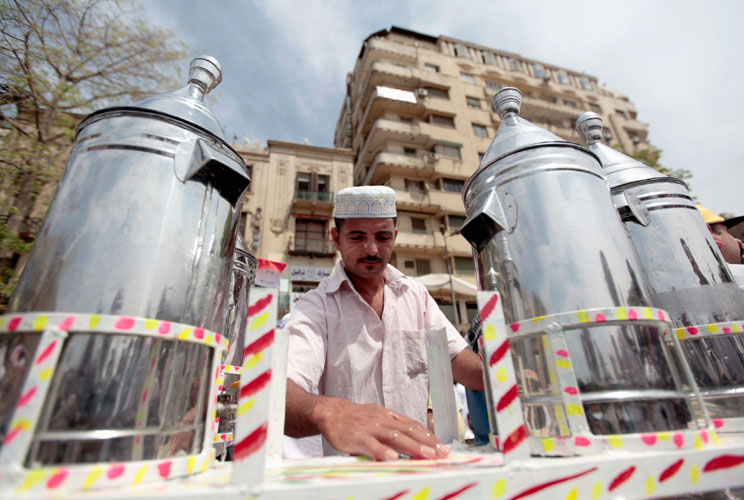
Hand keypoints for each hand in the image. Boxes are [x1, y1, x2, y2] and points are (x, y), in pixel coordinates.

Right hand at [315, 397, 449, 460]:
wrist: (330, 412)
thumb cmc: (355, 419)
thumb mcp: (377, 417)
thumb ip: (393, 427)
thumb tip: (414, 438)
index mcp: (388, 416)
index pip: (413, 425)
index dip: (429, 436)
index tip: (442, 447)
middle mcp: (382, 420)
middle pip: (408, 431)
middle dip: (427, 442)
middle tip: (442, 453)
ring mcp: (370, 428)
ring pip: (394, 437)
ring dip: (413, 446)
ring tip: (427, 455)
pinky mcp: (357, 437)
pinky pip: (371, 445)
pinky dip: (382, 451)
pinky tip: (393, 458)